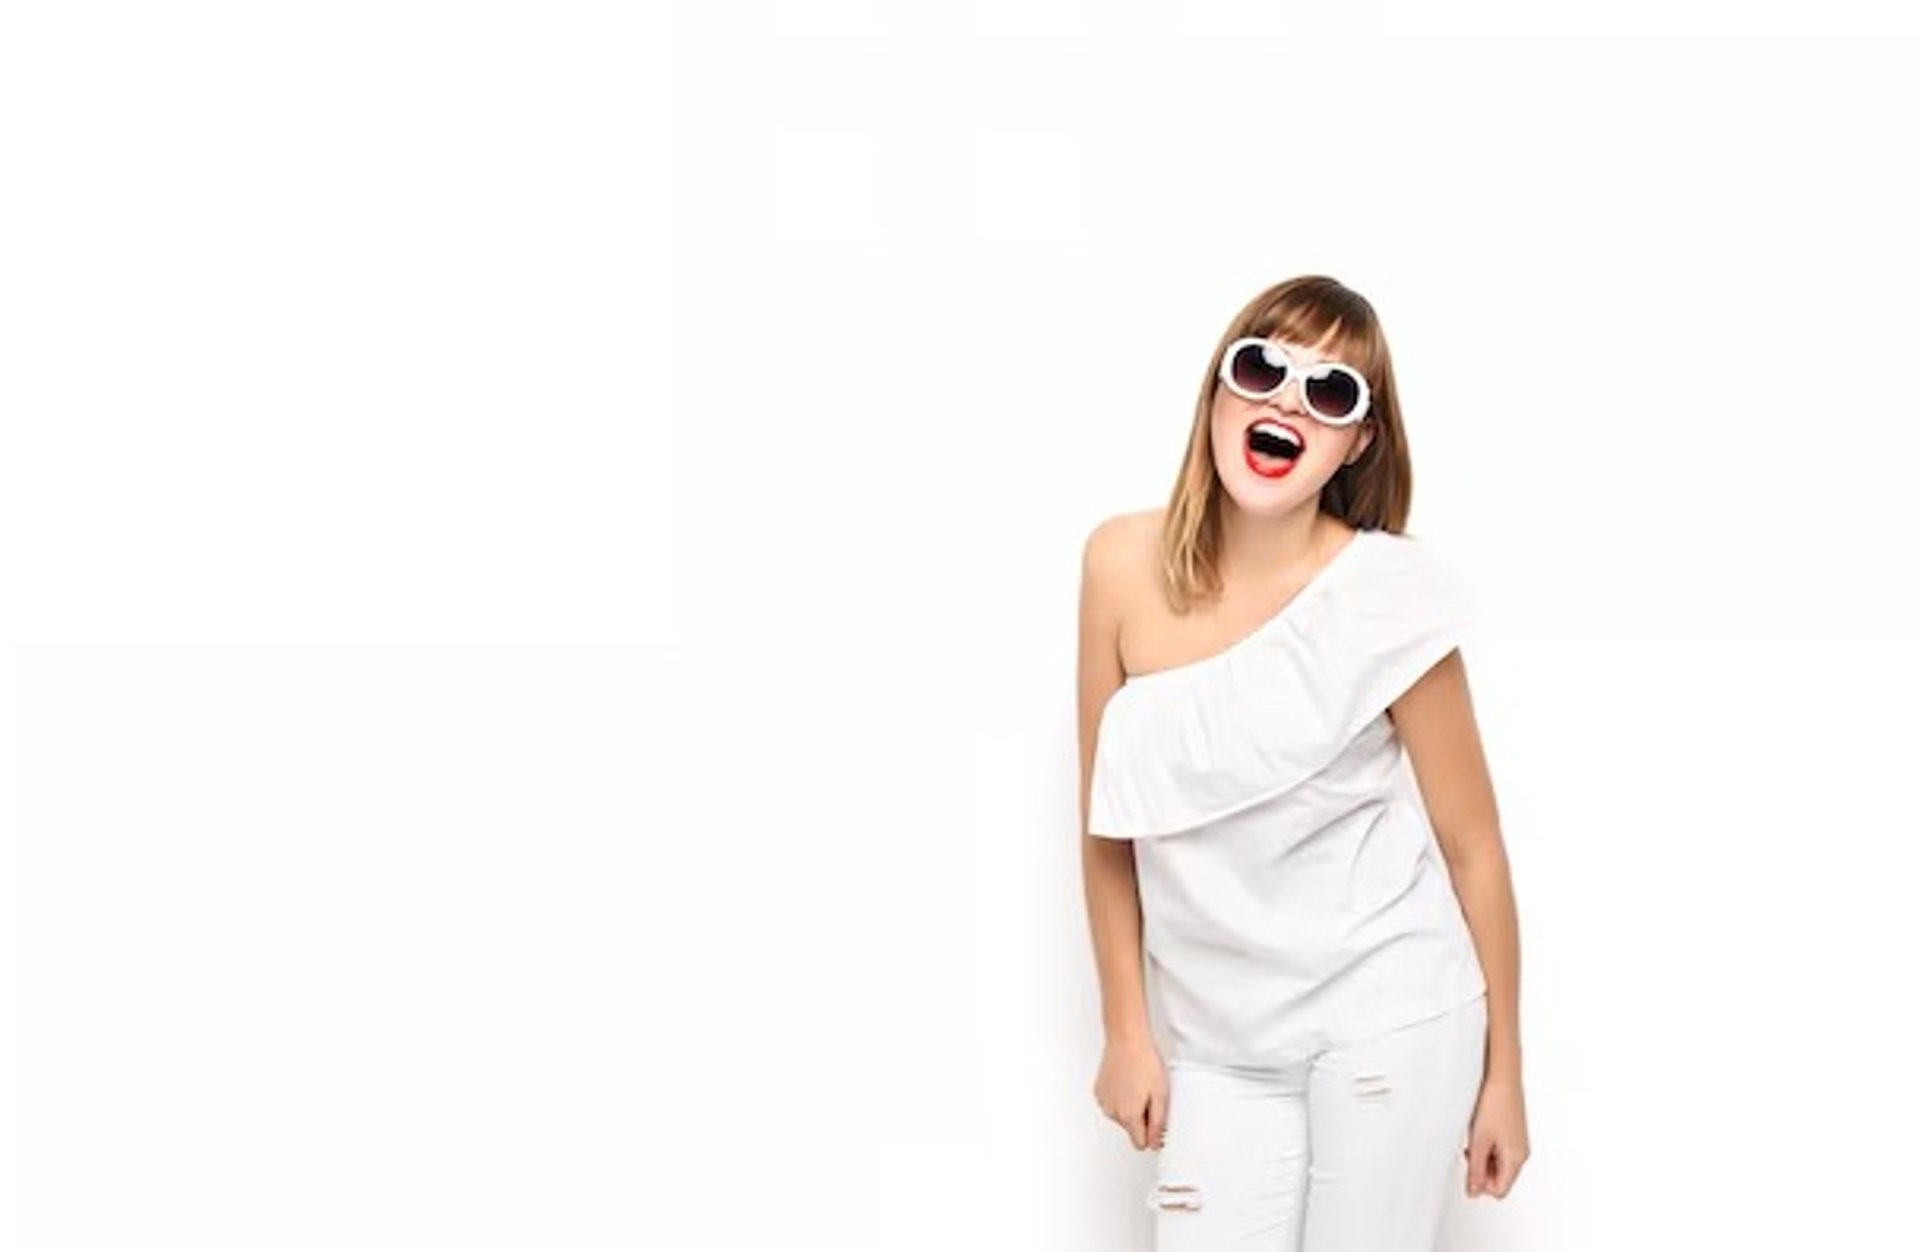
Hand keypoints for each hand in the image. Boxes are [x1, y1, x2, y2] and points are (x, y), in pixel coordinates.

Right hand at [1093, 1035, 1167, 1150]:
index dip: (1152, 1136)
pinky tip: (1127, 1081)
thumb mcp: (1161, 1095)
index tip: (1158, 1124)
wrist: (1126, 1039)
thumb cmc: (1144, 1062)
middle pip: (1131, 1129)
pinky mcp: (1099, 1090)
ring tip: (1138, 1085)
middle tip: (1149, 1096)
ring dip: (1130, 1107)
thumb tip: (1155, 1143)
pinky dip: (1120, 1097)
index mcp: (1129, 1116)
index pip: (1140, 1144)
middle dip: (1142, 1118)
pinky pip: (1112, 1103)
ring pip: (1121, 1116)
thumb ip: (1158, 1124)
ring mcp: (1103, 1101)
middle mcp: (1112, 1112)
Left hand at [1464, 1072, 1529, 1197]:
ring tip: (1473, 1140)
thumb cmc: (1494, 1104)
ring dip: (1483, 1158)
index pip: (1499, 1190)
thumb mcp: (1479, 1141)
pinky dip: (1487, 1146)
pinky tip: (1478, 1132)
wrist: (1502, 1077)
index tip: (1467, 1170)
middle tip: (1468, 1153)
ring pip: (1498, 1164)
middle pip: (1499, 1178)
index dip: (1480, 1185)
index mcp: (1515, 1159)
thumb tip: (1473, 1191)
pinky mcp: (1513, 1131)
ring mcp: (1518, 1142)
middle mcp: (1521, 1153)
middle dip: (1481, 1171)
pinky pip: (1500, 1150)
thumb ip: (1475, 1169)